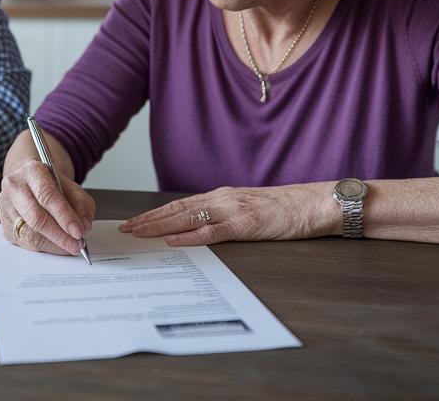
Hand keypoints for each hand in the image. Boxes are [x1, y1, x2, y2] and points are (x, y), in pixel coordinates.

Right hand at [0, 158, 95, 255]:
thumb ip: (82, 206)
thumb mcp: (72, 187)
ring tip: (70, 246)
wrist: (29, 182)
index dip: (64, 216)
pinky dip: (46, 247)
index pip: (47, 196)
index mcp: (32, 171)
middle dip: (60, 235)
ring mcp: (6, 207)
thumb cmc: (50, 185)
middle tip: (77, 244)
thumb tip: (84, 227)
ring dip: (54, 244)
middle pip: (36, 217)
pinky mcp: (5, 225)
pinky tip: (57, 246)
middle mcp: (14, 187)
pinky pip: (26, 243)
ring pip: (30, 234)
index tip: (79, 231)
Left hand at [118, 183, 333, 245]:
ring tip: (138, 234)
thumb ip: (225, 216)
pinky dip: (189, 236)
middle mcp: (222, 199)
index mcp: (222, 196)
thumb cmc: (285, 209)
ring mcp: (233, 210)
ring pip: (187, 218)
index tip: (135, 222)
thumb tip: (201, 230)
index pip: (180, 205)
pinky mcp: (245, 224)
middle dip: (148, 220)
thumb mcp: (249, 210)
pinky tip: (173, 241)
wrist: (313, 203)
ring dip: (159, 227)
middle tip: (125, 229)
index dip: (155, 214)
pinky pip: (212, 231)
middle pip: (176, 209)